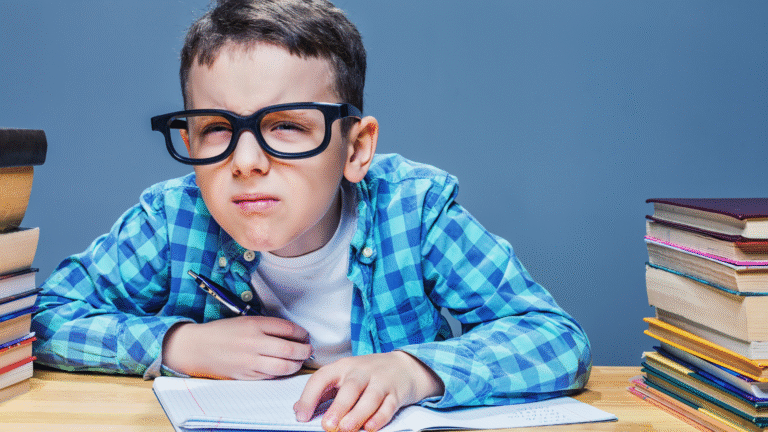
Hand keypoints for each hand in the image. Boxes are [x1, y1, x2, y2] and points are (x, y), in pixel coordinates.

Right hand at [162, 316, 312, 379]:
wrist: (198, 347)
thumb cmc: (223, 332)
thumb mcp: (246, 320)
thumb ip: (268, 326)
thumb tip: (294, 333)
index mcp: (254, 324)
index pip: (288, 328)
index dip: (302, 333)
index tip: (305, 335)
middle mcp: (253, 342)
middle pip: (290, 348)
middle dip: (305, 350)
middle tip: (308, 349)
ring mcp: (250, 360)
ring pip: (284, 366)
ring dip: (297, 364)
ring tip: (300, 360)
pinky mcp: (246, 375)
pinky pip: (271, 375)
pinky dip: (282, 372)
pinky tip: (285, 368)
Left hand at [293, 351, 444, 431]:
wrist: (404, 366)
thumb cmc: (368, 374)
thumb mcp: (344, 376)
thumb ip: (323, 392)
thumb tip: (300, 410)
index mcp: (343, 367)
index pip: (323, 377)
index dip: (310, 396)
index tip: (301, 415)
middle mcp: (362, 372)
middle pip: (350, 387)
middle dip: (338, 407)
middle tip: (328, 425)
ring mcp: (381, 382)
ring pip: (370, 397)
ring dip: (358, 414)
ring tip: (346, 429)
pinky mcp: (396, 393)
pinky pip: (389, 406)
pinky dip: (380, 417)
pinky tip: (370, 427)